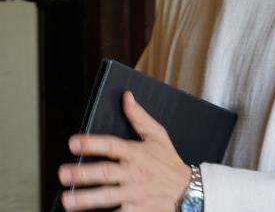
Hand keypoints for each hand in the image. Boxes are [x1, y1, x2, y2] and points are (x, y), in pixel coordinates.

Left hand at [58, 91, 190, 210]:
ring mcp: (134, 194)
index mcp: (137, 153)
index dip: (93, 143)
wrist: (187, 191)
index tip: (74, 143)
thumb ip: (139, 117)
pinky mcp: (136, 211)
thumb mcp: (158, 135)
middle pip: (106, 173)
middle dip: (84, 174)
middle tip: (63, 173)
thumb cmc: (168, 161)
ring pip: (107, 197)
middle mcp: (134, 173)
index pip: (112, 146)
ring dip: (86, 199)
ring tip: (67, 200)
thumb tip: (126, 97)